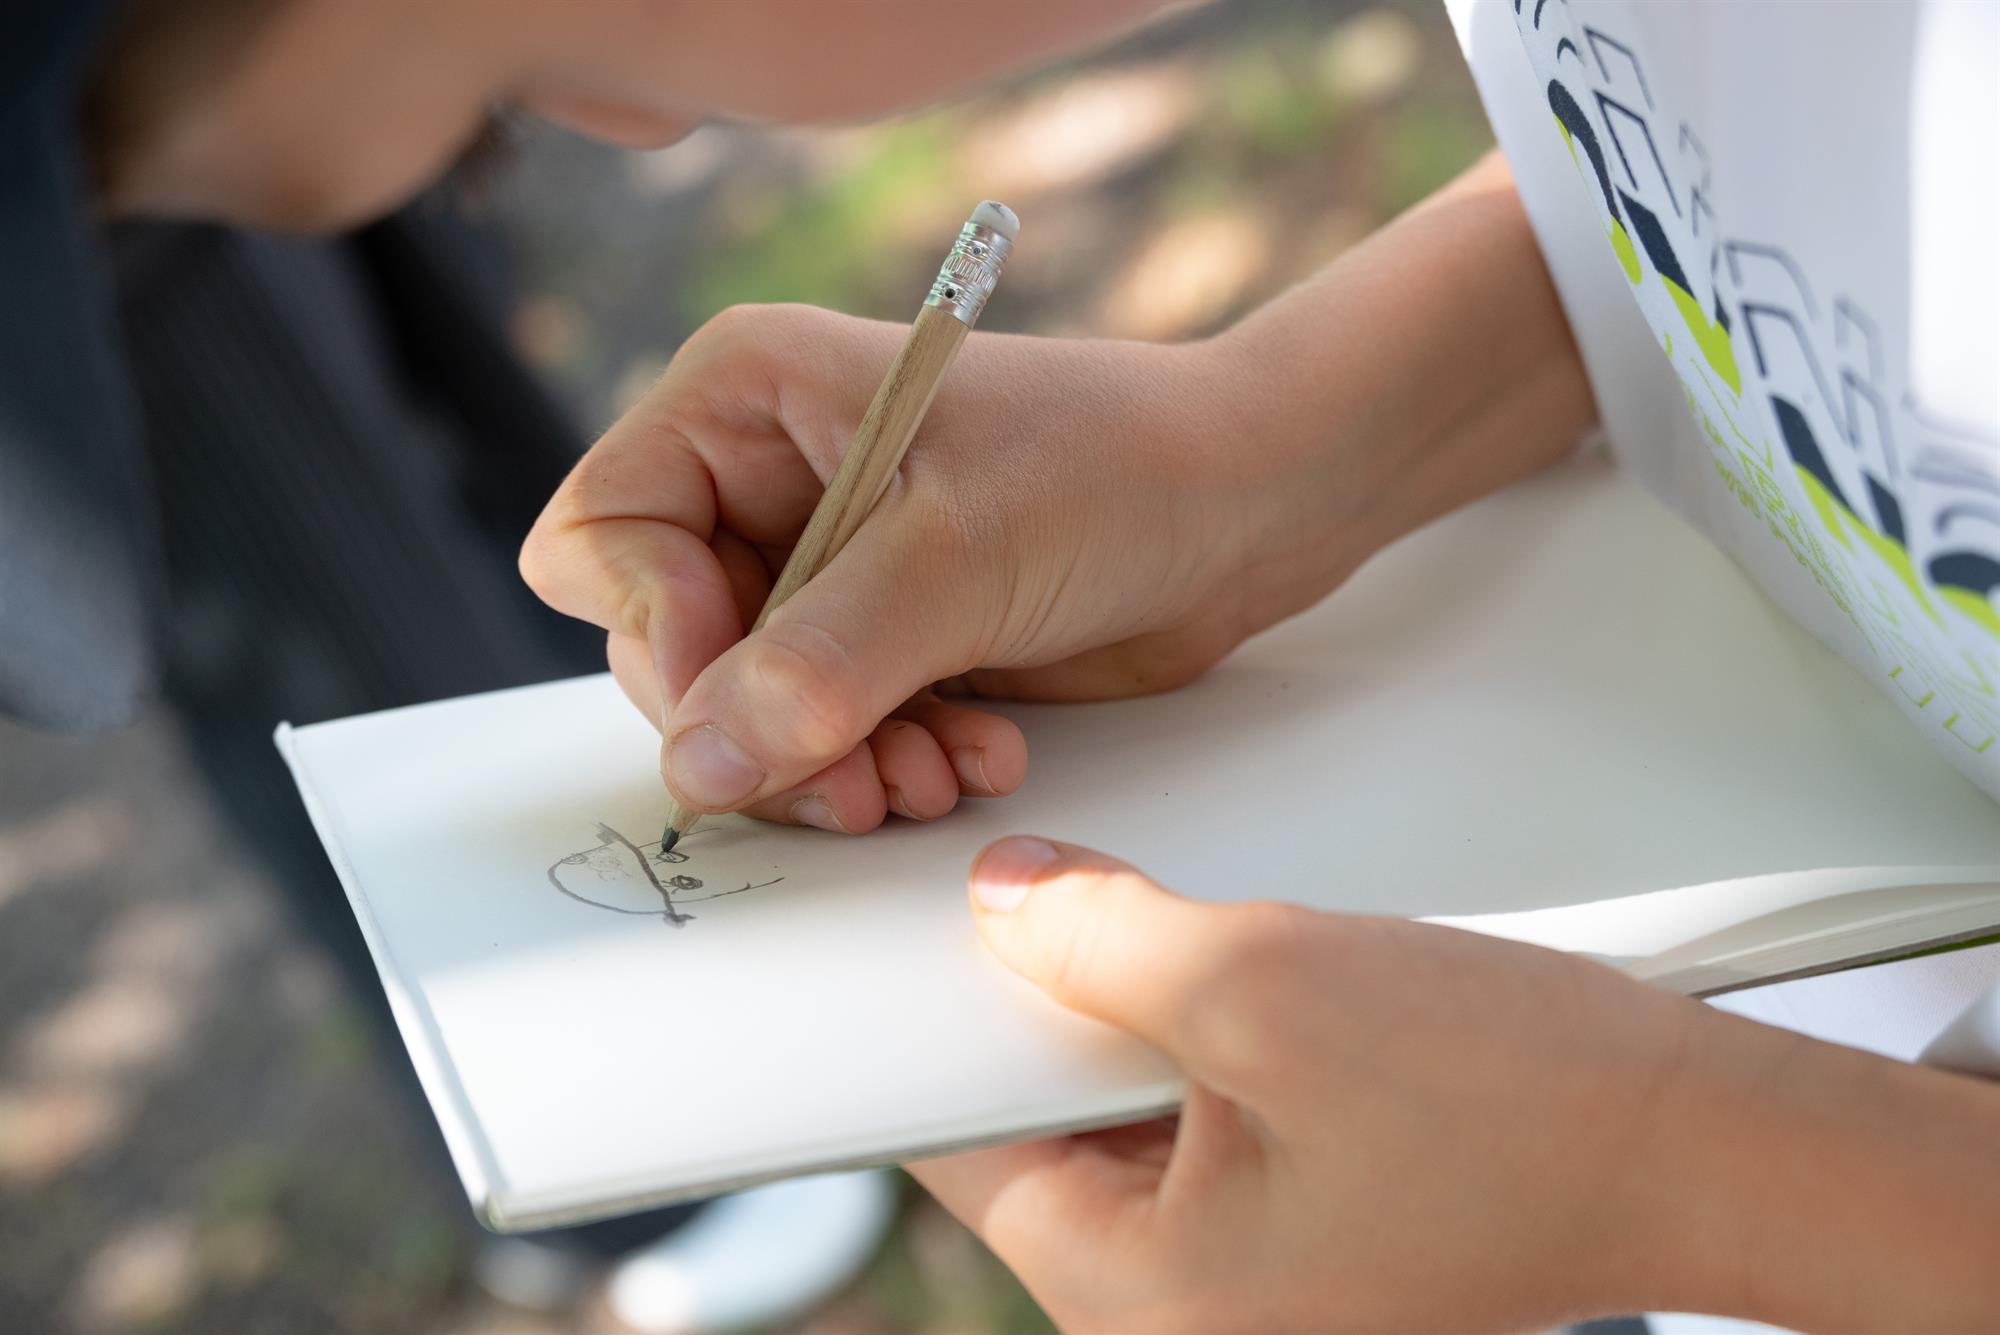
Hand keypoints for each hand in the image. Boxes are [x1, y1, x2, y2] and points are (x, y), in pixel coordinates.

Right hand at [521, 304, 1349, 832]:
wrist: (1254, 501)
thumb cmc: (1119, 466)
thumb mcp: (959, 555)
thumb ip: (821, 664)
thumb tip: (699, 766)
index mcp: (744, 399)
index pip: (605, 539)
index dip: (661, 636)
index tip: (753, 702)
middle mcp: (763, 477)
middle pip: (670, 644)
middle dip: (761, 727)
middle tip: (854, 780)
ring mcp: (823, 560)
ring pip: (749, 706)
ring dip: (832, 764)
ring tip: (929, 776)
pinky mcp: (882, 631)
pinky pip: (830, 729)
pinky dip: (889, 761)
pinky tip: (977, 754)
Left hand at [907, 837, 1743, 1333]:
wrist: (1702, 1141)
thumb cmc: (1519, 1101)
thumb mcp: (1267, 986)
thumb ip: (1099, 939)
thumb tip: (1002, 900)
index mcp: (1144, 1298)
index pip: (958, 1147)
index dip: (929, 1023)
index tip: (912, 932)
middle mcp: (1180, 1314)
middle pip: (1038, 1128)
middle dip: (1046, 1006)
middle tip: (1058, 897)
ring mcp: (1243, 1279)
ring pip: (1118, 1116)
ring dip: (1132, 1013)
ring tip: (1184, 939)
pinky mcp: (1296, 1229)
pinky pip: (1195, 1124)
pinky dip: (1195, 1041)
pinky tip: (1239, 976)